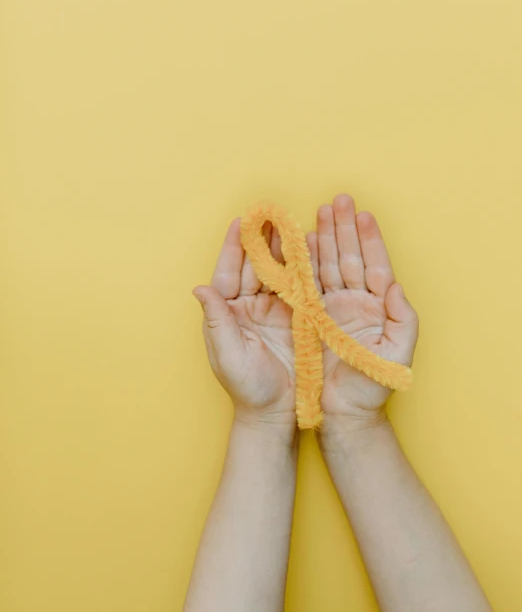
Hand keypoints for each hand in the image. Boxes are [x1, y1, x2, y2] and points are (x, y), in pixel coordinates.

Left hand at [193, 217, 295, 432]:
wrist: (277, 412)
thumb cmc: (247, 388)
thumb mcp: (229, 355)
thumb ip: (216, 321)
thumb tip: (200, 288)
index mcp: (228, 312)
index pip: (228, 272)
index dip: (234, 247)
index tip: (240, 222)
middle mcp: (249, 306)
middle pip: (254, 265)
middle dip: (261, 239)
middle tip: (270, 212)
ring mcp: (274, 309)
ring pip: (277, 271)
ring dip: (282, 247)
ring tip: (289, 222)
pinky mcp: (298, 316)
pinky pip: (299, 286)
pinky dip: (303, 267)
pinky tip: (308, 248)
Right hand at [306, 194, 418, 427]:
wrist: (342, 413)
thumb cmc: (373, 387)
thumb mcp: (397, 355)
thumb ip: (403, 319)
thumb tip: (396, 286)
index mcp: (378, 307)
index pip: (375, 265)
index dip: (370, 239)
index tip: (363, 214)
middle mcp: (355, 302)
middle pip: (349, 257)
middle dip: (344, 228)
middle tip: (339, 200)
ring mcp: (331, 307)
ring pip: (327, 264)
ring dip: (324, 238)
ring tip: (320, 212)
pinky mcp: (310, 317)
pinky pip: (306, 284)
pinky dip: (304, 262)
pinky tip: (301, 242)